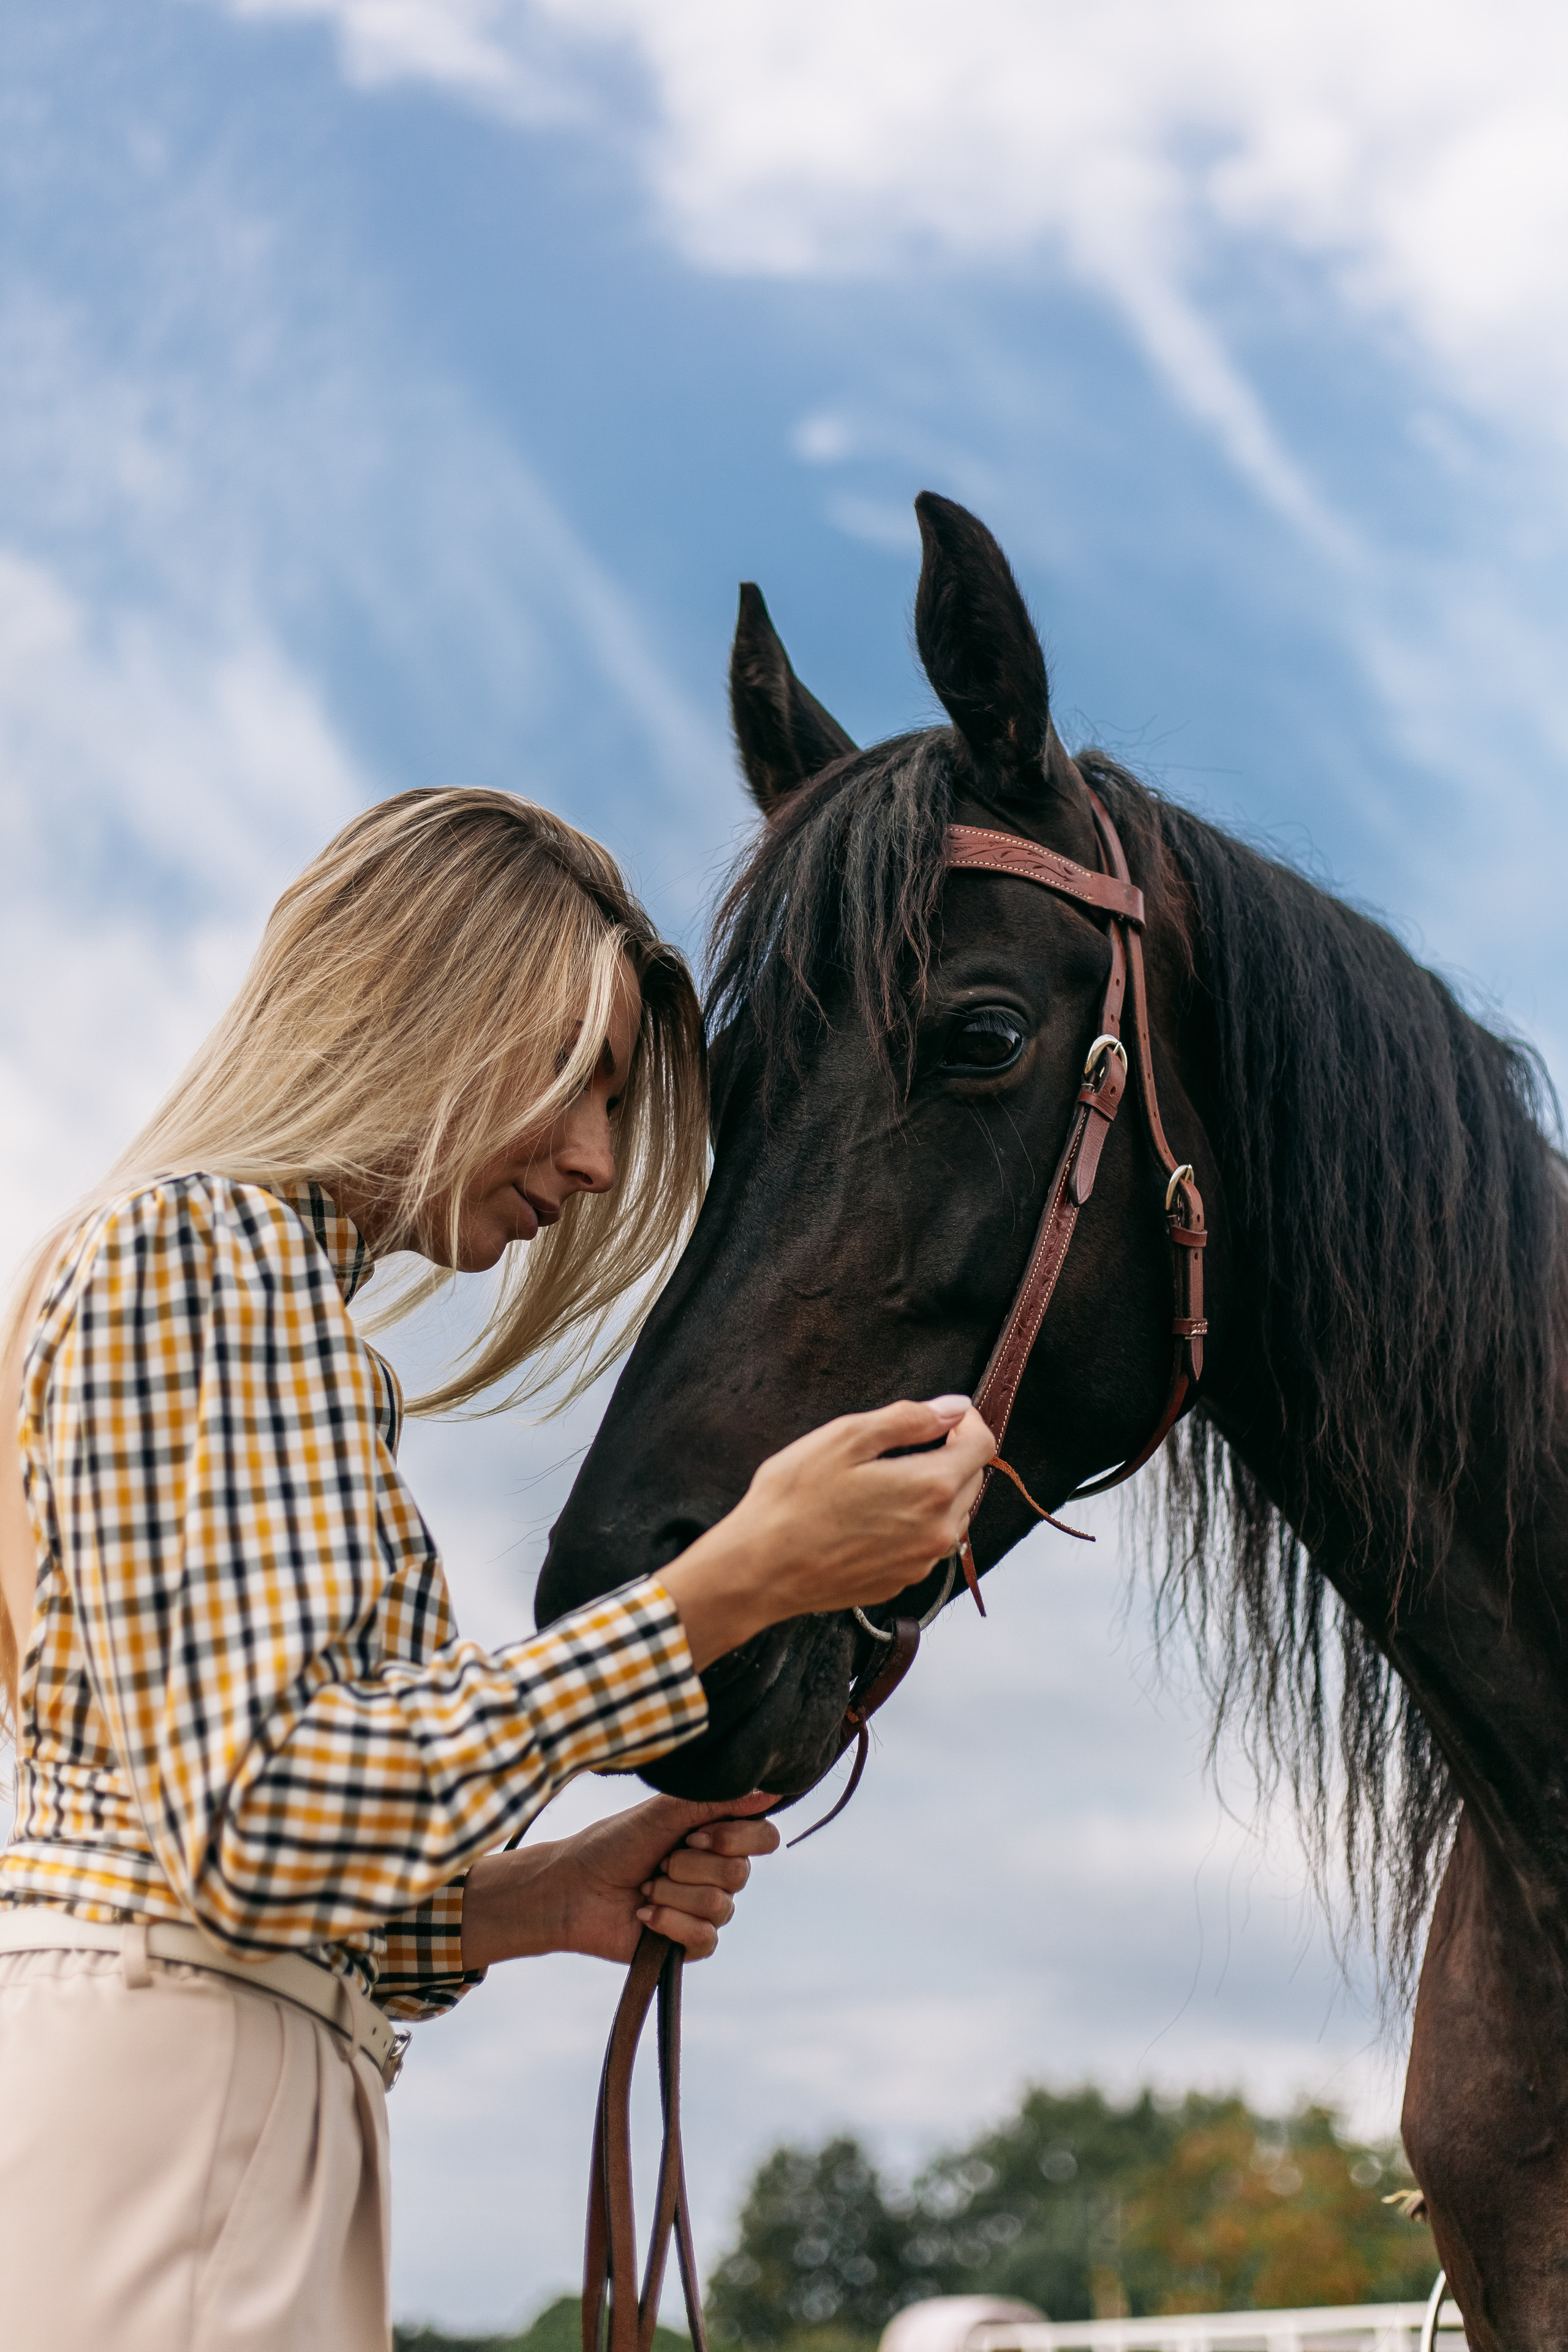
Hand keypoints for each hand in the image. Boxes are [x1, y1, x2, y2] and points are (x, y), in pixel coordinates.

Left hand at [459, 1792, 779, 1969]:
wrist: (573, 1889)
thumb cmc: (613, 1844)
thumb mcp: (663, 1812)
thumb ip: (715, 1800)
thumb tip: (769, 1791)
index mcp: (716, 1836)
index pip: (764, 1837)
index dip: (735, 1838)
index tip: (694, 1834)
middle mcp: (717, 1872)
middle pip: (741, 1874)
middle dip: (690, 1865)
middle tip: (660, 1861)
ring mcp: (705, 1910)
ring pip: (720, 1906)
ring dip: (673, 1893)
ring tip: (645, 1887)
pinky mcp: (690, 1944)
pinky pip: (704, 1938)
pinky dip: (669, 1921)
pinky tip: (644, 1913)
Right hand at [658, 1396, 995, 1668]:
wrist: (761, 1569)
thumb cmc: (795, 1499)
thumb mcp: (847, 1437)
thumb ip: (909, 1419)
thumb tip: (954, 1407)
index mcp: (931, 1487)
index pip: (982, 1446)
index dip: (969, 1421)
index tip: (948, 1414)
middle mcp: (938, 1531)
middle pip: (972, 1481)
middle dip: (953, 1454)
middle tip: (912, 1441)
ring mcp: (921, 1563)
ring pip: (953, 1516)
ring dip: (938, 1491)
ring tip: (892, 1477)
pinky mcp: (901, 1582)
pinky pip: (926, 1545)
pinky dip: (916, 1523)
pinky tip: (876, 1515)